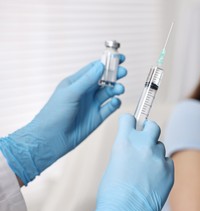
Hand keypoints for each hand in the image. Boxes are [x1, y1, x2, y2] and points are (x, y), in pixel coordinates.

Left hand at [0, 57, 126, 184]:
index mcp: (77, 82)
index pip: (95, 68)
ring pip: (109, 92)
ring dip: (116, 89)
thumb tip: (101, 65)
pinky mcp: (97, 117)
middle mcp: (86, 92)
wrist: (50, 139)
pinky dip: (115, 103)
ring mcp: (92, 105)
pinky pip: (110, 107)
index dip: (107, 62)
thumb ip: (87, 79)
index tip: (119, 57)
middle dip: (115, 75)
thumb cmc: (54, 113)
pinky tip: (115, 101)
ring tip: (120, 89)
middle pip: (105, 79)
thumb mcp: (71, 93)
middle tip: (123, 71)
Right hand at [80, 114, 173, 210]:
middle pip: (152, 126)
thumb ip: (125, 152)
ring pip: (160, 146)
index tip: (131, 123)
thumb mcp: (113, 166)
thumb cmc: (113, 195)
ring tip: (145, 170)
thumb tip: (132, 150)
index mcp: (124, 142)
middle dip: (148, 130)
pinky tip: (153, 179)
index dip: (129, 122)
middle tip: (145, 140)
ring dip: (154, 153)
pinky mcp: (169, 170)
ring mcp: (158, 158)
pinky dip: (161, 167)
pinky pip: (167, 162)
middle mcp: (143, 145)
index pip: (129, 119)